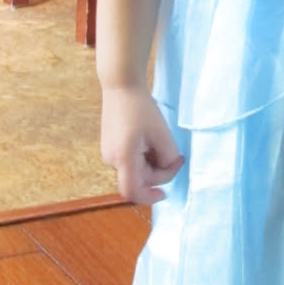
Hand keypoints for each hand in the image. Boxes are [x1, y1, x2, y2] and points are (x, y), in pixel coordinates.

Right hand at [101, 85, 183, 204]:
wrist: (121, 86)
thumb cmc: (142, 108)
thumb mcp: (162, 134)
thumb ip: (168, 158)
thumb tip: (168, 168)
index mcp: (123, 158)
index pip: (133, 192)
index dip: (149, 198)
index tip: (165, 193)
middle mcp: (111, 160)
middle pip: (138, 180)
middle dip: (158, 171)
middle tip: (175, 155)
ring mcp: (108, 154)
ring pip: (134, 171)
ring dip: (151, 163)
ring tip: (159, 141)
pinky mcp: (110, 147)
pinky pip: (129, 161)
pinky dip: (142, 157)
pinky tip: (148, 140)